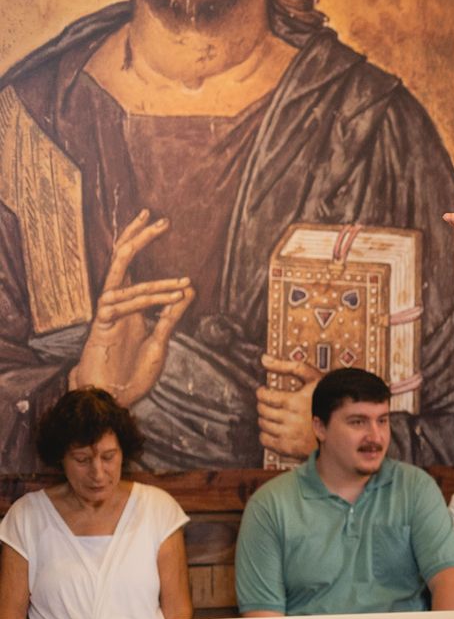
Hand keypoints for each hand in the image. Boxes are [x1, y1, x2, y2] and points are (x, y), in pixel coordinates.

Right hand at [68, 210, 192, 405]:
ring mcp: (107, 314)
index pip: (133, 263)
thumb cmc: (131, 372)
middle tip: (160, 220)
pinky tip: (162, 301)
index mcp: (131, 303)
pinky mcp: (100, 328)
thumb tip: (188, 290)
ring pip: (124, 284)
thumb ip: (171, 317)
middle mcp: (117, 303)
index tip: (160, 220)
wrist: (109, 398)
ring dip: (157, 285)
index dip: (142, 240)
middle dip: (139, 238)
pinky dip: (141, 302)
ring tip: (184, 284)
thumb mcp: (160, 341)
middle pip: (121, 260)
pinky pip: (116, 307)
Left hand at [256, 356, 321, 458]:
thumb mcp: (313, 378)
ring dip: (265, 418)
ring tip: (275, 415)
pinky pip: (265, 441)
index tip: (265, 392)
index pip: (264, 396)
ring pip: (263, 425)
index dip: (262, 393)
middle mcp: (290, 420)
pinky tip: (276, 428)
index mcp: (294, 402)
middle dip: (264, 405)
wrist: (344, 426)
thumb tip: (264, 358)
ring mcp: (289, 435)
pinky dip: (266, 434)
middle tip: (271, 403)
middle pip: (262, 411)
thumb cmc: (328, 398)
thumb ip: (289, 366)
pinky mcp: (289, 448)